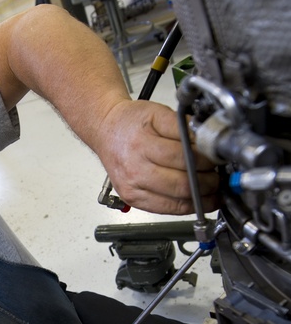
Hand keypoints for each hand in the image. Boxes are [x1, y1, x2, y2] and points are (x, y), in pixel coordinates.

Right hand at [92, 100, 219, 214]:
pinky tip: (198, 199)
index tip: (216, 158)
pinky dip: (187, 206)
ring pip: (178, 201)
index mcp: (140, 145)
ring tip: (212, 188)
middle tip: (217, 174)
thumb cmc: (130, 122)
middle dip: (208, 181)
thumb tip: (209, 143)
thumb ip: (184, 127)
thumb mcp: (158, 113)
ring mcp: (132, 187)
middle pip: (182, 184)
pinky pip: (167, 210)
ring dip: (202, 197)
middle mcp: (134, 169)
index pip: (183, 158)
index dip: (206, 160)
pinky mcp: (132, 199)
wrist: (105, 130)